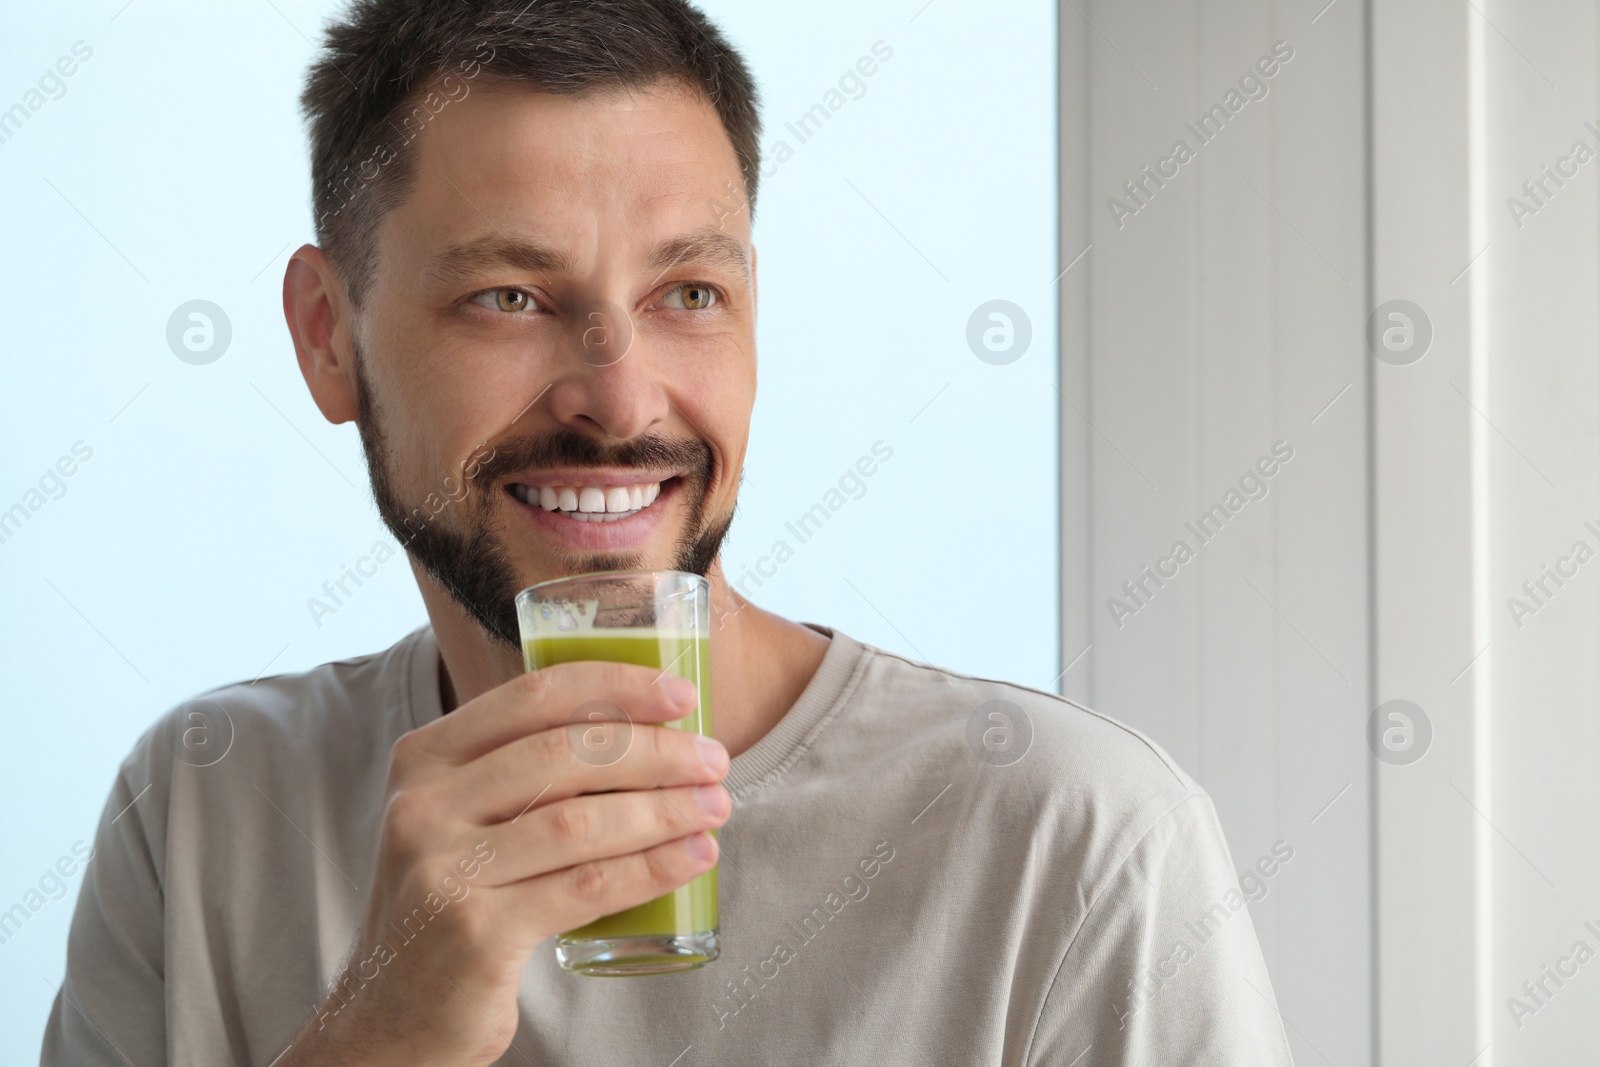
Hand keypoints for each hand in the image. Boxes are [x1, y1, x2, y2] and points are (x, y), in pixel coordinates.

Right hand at [278, 662, 729, 1066]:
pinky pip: (585, 887)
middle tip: (714, 761)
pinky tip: (693, 857)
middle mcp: (424, 805)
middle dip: (656, 752)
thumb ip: (525, 771)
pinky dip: (650, 868)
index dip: (616, 686)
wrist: (393, 1011)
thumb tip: (649, 729)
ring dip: (664, 810)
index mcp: (424, 757)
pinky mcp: (475, 932)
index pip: (533, 696)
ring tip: (715, 807)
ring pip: (581, 821)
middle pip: (565, 754)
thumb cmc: (456, 897)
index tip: (682, 695)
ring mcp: (444, 870)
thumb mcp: (463, 817)